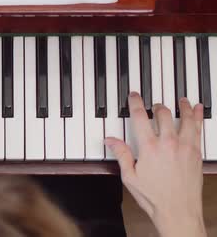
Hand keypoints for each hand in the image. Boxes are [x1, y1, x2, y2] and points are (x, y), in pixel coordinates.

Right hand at [105, 93, 206, 236]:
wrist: (178, 212)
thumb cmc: (155, 198)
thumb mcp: (130, 177)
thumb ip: (121, 154)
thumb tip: (111, 140)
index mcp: (149, 148)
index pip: (140, 117)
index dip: (136, 103)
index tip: (134, 96)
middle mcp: (168, 143)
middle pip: (163, 114)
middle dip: (157, 106)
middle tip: (154, 105)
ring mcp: (185, 147)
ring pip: (185, 118)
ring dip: (182, 106)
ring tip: (181, 100)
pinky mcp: (196, 153)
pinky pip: (198, 129)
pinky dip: (197, 117)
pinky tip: (197, 110)